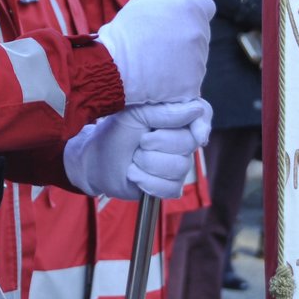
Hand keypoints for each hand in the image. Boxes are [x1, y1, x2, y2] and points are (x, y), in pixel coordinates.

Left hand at [62, 99, 213, 199]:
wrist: (95, 162)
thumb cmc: (114, 134)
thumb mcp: (133, 114)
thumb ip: (164, 112)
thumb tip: (195, 110)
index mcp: (174, 115)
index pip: (202, 113)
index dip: (202, 123)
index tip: (196, 132)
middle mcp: (182, 139)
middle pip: (189, 143)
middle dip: (156, 144)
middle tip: (139, 142)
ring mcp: (178, 164)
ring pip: (179, 167)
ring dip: (147, 164)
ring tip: (134, 159)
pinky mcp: (170, 186)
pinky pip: (171, 188)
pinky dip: (147, 182)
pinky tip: (135, 175)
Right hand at [96, 0, 215, 105]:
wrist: (112, 67)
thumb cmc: (125, 32)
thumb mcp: (145, 1)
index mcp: (189, 6)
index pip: (206, 6)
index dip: (195, 11)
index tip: (186, 16)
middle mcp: (198, 30)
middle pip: (199, 31)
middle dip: (184, 34)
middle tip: (158, 40)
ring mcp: (198, 57)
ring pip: (195, 55)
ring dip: (182, 56)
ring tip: (155, 58)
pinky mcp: (194, 81)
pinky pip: (191, 77)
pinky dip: (179, 77)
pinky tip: (160, 75)